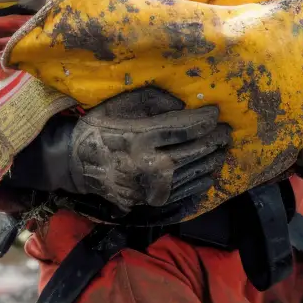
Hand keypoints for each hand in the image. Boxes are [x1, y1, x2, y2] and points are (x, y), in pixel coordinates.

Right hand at [68, 88, 230, 213]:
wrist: (75, 164)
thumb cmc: (100, 127)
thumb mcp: (121, 104)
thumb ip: (154, 100)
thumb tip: (184, 107)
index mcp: (141, 138)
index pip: (184, 128)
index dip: (204, 120)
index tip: (216, 114)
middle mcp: (148, 165)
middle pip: (194, 152)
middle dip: (214, 140)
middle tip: (227, 132)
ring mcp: (150, 187)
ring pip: (191, 173)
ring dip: (210, 160)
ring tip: (220, 150)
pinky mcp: (149, 202)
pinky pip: (183, 193)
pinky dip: (199, 183)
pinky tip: (207, 174)